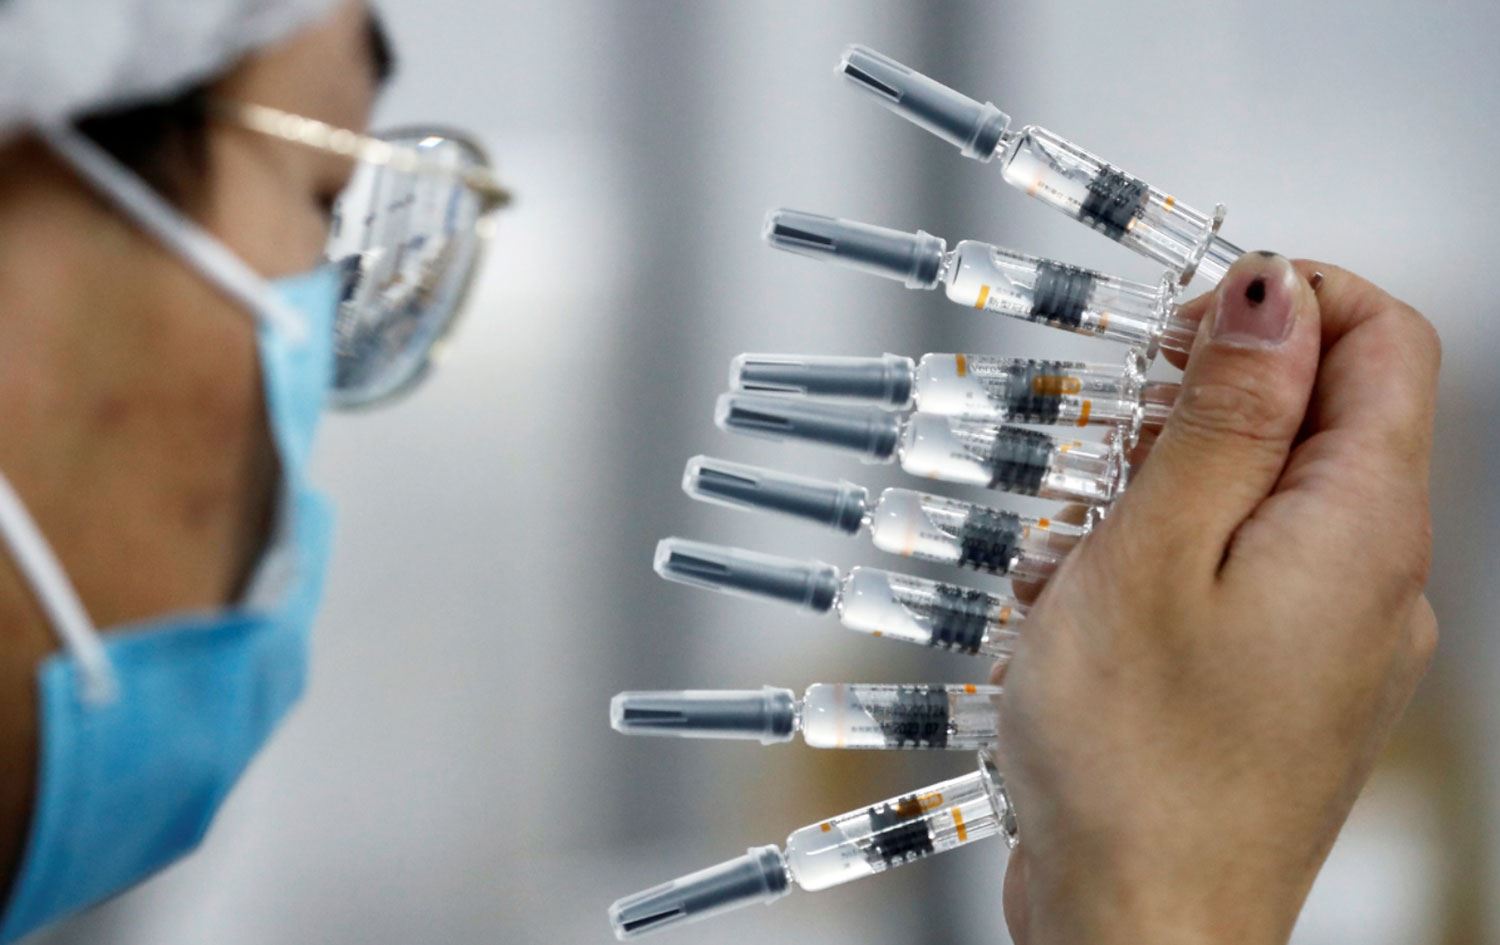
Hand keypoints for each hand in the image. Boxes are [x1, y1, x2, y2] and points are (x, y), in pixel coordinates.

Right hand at [992, 254, 1440, 944]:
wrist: (1140, 929)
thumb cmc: (1137, 765)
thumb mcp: (1155, 551)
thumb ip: (1224, 415)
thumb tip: (1274, 291)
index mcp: (1363, 525)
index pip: (1381, 335)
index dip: (1281, 301)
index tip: (1177, 332)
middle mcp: (1375, 575)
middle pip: (1320, 413)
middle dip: (1202, 401)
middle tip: (1110, 443)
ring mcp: (1336, 633)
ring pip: (1266, 494)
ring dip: (1167, 485)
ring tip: (1083, 542)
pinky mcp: (1286, 677)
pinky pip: (1241, 570)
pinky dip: (1166, 557)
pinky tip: (1093, 601)